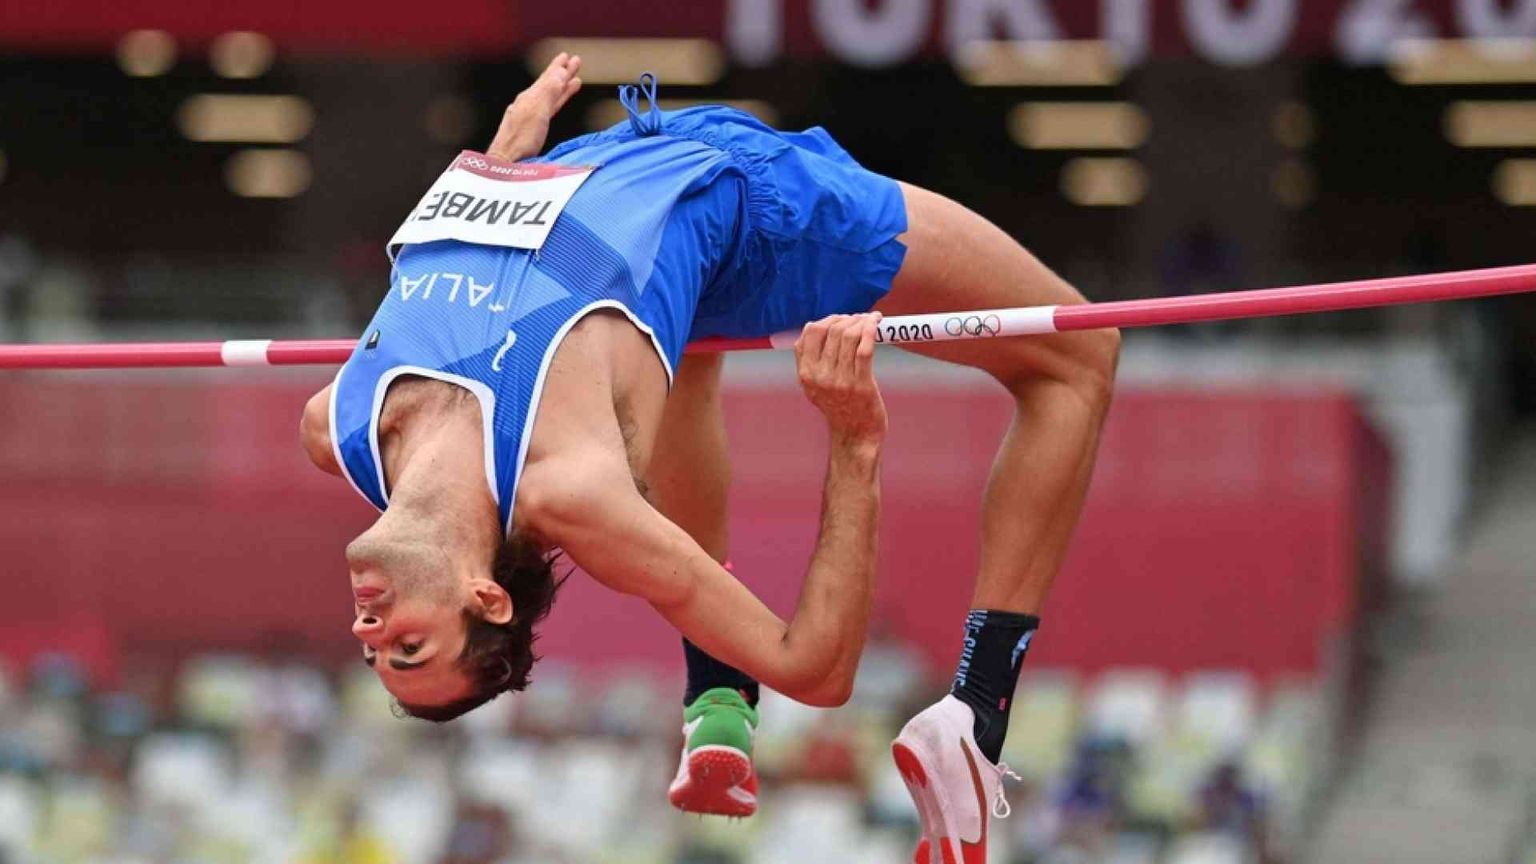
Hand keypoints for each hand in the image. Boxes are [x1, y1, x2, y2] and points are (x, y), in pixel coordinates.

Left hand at [486, 53, 582, 161]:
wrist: (507, 162)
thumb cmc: (521, 140)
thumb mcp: (537, 112)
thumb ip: (549, 92)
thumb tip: (560, 73)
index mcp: (529, 98)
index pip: (547, 78)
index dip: (558, 67)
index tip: (567, 56)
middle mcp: (529, 103)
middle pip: (549, 84)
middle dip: (561, 73)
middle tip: (574, 61)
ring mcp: (531, 115)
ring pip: (550, 96)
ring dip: (562, 86)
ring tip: (575, 79)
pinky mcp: (533, 128)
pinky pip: (550, 108)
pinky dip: (558, 101)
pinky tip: (560, 99)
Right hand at [795, 313, 887, 447]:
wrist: (854, 436)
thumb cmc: (839, 407)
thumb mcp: (814, 386)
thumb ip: (811, 360)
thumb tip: (816, 327)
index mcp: (805, 374)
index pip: (810, 332)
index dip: (828, 319)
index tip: (842, 319)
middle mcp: (819, 377)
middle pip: (831, 330)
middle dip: (848, 318)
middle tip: (860, 318)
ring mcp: (840, 381)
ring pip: (849, 336)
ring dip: (861, 321)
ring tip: (870, 320)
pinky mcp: (861, 384)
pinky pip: (864, 348)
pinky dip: (871, 329)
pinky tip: (877, 322)